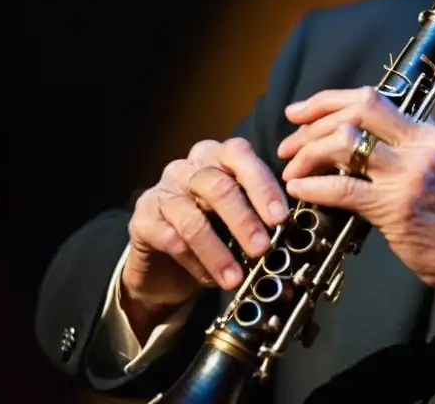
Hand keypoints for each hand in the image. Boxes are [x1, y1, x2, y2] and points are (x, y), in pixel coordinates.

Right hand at [122, 138, 288, 336]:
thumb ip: (262, 211)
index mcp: (219, 156)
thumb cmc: (215, 228)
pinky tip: (209, 279)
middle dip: (244, 220)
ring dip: (218, 252)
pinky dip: (194, 263)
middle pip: (218, 187)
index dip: (263, 186)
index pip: (241, 156)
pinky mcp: (142, 217)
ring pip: (192, 218)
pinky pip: (170, 240)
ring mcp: (163, 190)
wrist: (167, 260)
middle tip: (262, 249)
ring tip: (236, 278)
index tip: (280, 218)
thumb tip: (292, 228)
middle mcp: (189, 167)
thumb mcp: (242, 214)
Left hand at [278, 87, 434, 312]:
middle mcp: (421, 147)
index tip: (303, 111)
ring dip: (308, 154)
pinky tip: (300, 191)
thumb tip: (378, 141)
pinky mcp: (396, 209)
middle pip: (357, 110)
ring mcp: (409, 176)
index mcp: (432, 135)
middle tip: (289, 143)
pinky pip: (342, 189)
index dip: (330, 101)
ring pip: (344, 143)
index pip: (375, 99)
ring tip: (292, 171)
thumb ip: (417, 151)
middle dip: (313, 122)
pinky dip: (313, 187)